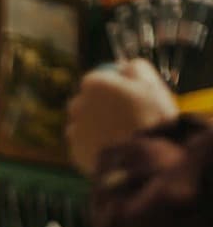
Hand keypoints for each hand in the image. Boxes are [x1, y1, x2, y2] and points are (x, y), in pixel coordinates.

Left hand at [66, 58, 178, 174]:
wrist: (144, 159)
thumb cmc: (151, 117)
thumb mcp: (151, 84)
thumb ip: (135, 68)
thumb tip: (123, 67)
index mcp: (94, 84)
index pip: (96, 80)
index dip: (112, 87)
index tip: (126, 96)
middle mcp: (78, 105)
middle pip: (85, 102)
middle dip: (99, 107)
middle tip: (122, 117)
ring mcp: (74, 130)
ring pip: (82, 125)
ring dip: (94, 127)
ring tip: (118, 136)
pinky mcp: (75, 153)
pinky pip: (83, 146)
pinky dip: (94, 146)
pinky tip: (112, 149)